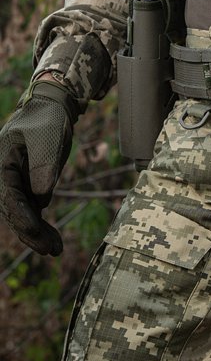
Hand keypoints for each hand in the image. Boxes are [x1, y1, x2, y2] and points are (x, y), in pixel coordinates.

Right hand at [0, 79, 80, 254]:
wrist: (52, 110)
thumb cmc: (47, 120)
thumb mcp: (48, 138)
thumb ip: (43, 165)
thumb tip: (42, 198)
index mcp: (2, 163)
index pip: (9, 195)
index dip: (21, 215)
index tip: (34, 231)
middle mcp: (4, 177)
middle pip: (14, 211)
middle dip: (30, 232)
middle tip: (49, 249)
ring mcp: (16, 184)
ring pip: (23, 215)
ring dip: (38, 234)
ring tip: (55, 250)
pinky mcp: (29, 188)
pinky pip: (33, 212)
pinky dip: (43, 227)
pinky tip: (55, 243)